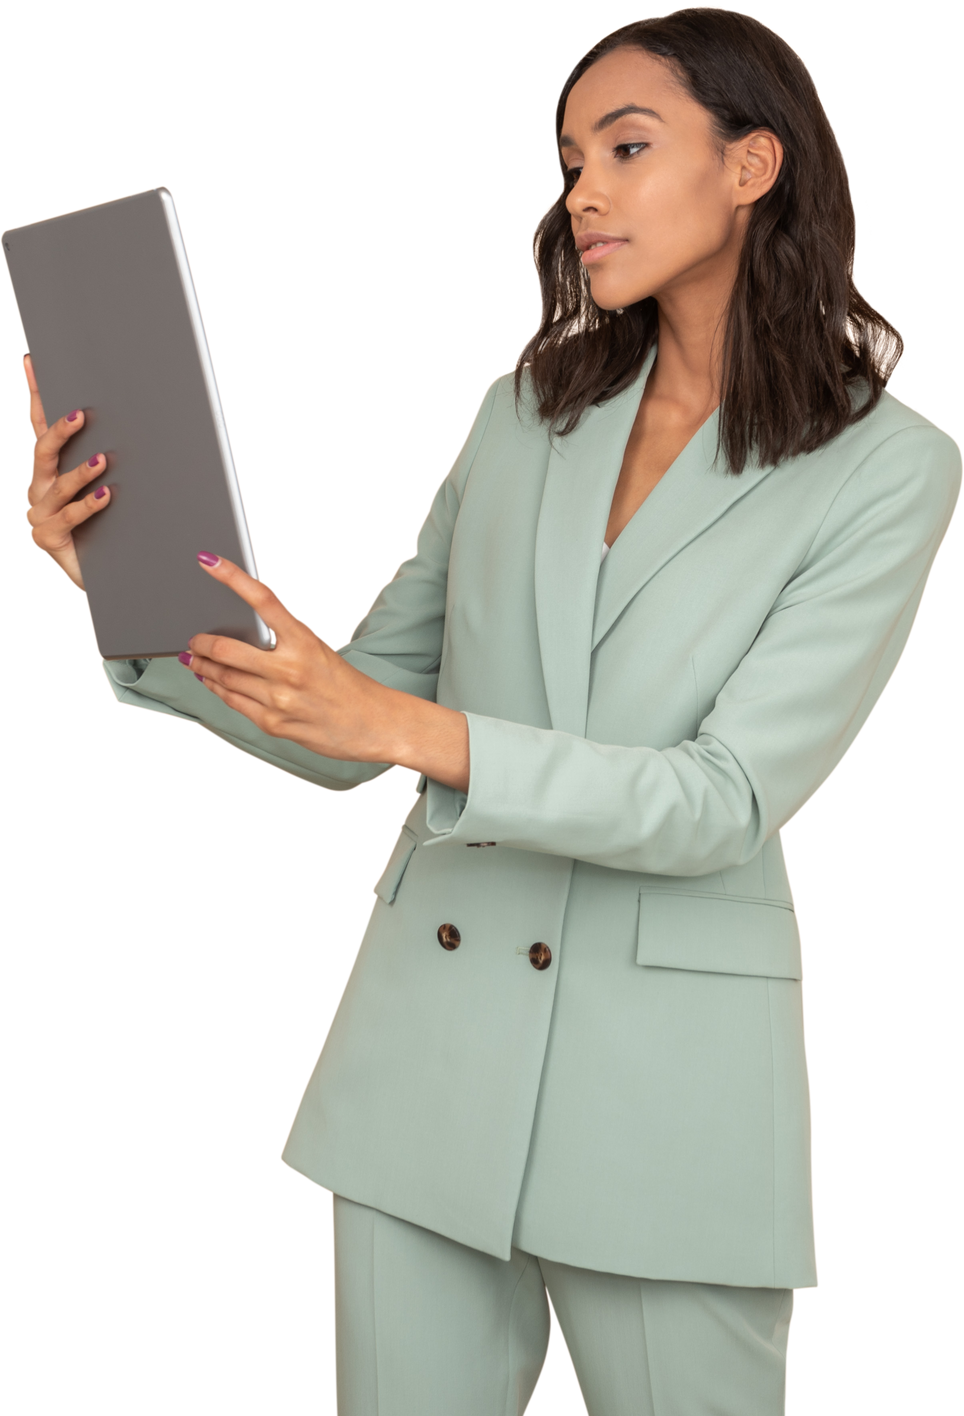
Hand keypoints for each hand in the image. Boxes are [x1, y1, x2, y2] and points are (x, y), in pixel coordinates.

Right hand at [22, 353, 109, 589]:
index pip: (42, 426)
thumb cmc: (113, 527)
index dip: (37, 395)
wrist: (111, 574)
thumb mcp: (113, 489)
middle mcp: (39, 487)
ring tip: (104, 460)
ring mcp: (40, 512)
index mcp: (51, 471)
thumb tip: (143, 422)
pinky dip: (89, 505)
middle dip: (61, 431)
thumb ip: (114, 459)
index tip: (32, 362)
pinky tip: (106, 496)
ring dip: (82, 471)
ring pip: (59, 484)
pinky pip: (68, 516)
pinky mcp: (48, 536)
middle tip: (81, 415)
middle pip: (44, 450)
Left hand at [182, 553, 469, 788]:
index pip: (262, 600)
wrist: (375, 725)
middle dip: (201, 643)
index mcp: (305, 642)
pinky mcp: (274, 724)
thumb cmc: (348, 687)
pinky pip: (233, 703)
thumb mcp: (319, 653)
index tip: (208, 560)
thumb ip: (282, 645)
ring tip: (194, 660)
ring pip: (224, 678)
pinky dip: (217, 689)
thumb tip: (241, 637)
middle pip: (227, 650)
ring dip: (203, 668)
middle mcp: (290, 670)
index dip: (231, 577)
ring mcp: (279, 700)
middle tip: (193, 638)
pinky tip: (212, 683)